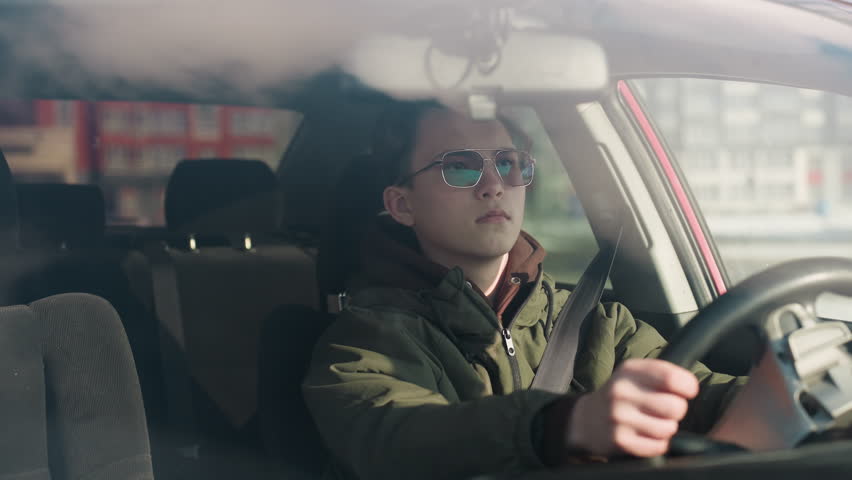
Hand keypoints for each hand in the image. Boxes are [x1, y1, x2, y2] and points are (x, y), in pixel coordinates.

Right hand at [568, 358, 698, 456]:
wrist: (586, 420)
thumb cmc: (622, 396)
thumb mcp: (634, 375)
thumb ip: (661, 374)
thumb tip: (691, 387)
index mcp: (629, 370)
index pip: (672, 378)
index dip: (688, 387)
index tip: (687, 391)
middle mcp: (621, 391)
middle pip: (675, 406)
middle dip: (677, 411)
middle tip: (666, 410)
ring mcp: (619, 417)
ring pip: (669, 428)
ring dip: (667, 428)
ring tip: (654, 423)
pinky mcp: (620, 440)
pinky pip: (658, 446)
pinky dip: (658, 444)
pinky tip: (646, 436)